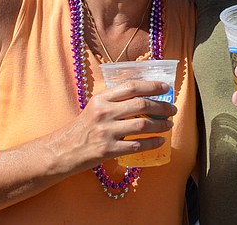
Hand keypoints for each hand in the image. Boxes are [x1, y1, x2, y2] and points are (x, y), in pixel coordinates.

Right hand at [56, 80, 176, 169]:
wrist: (64, 150)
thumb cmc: (83, 127)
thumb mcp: (95, 106)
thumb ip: (115, 100)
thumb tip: (144, 95)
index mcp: (101, 98)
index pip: (131, 86)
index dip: (151, 85)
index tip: (166, 87)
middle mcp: (104, 113)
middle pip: (141, 104)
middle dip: (162, 106)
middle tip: (172, 109)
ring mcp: (106, 132)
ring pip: (142, 124)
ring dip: (160, 124)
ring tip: (169, 124)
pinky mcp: (108, 150)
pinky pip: (137, 145)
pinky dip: (152, 142)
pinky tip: (160, 141)